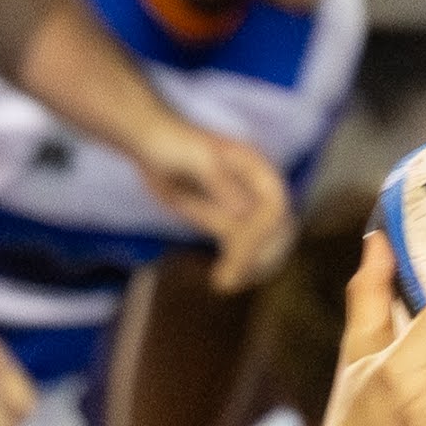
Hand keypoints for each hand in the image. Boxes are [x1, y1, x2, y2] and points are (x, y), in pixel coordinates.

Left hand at [134, 119, 291, 291]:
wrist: (150, 145)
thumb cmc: (171, 143)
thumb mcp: (193, 157)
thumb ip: (218, 180)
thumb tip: (243, 211)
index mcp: (255, 167)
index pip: (274, 206)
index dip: (263, 232)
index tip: (239, 253)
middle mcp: (256, 188)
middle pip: (276, 230)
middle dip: (258, 256)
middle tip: (230, 278)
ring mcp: (244, 206)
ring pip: (263, 244)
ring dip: (250, 267)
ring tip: (223, 283)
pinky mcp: (228, 221)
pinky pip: (242, 248)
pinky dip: (237, 266)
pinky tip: (221, 280)